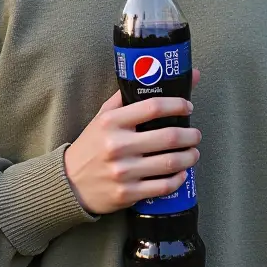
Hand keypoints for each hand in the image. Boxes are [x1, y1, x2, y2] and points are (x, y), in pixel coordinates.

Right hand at [64, 68, 201, 215]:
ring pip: (170, 163)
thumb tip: (154, 72)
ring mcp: (123, 171)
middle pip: (168, 137)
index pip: (153, 107)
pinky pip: (163, 186)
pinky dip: (179, 179)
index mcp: (112, 122)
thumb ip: (126, 97)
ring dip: (190, 157)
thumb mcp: (103, 116)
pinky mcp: (127, 194)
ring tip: (193, 153)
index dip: (177, 105)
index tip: (188, 106)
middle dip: (190, 135)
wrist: (70, 183)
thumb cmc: (92, 145)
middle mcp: (118, 145)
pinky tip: (182, 173)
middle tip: (196, 134)